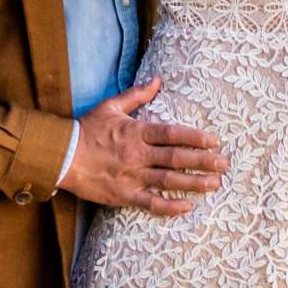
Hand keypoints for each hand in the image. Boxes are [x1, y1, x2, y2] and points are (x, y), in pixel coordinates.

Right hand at [64, 78, 229, 216]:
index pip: (171, 133)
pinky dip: (169, 207)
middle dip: (203, 161)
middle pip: (176, 158)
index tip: (214, 140)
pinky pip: (150, 203)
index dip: (194, 137)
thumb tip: (158, 80)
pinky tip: (186, 207)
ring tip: (214, 185)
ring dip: (193, 183)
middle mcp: (138, 155)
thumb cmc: (88, 130)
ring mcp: (132, 177)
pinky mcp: (124, 195)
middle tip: (224, 164)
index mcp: (136, 132)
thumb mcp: (112, 106)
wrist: (63, 157)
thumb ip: (137, 95)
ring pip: (168, 181)